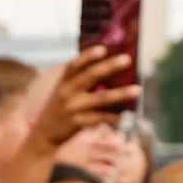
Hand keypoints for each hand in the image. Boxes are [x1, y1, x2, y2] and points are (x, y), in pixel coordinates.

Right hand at [20, 48, 137, 156]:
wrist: (44, 134)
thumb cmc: (60, 108)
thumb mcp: (63, 91)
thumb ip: (79, 80)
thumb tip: (107, 68)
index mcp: (63, 82)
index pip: (74, 65)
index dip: (88, 56)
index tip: (103, 49)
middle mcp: (67, 93)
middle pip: (90, 76)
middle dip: (109, 67)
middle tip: (127, 59)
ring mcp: (73, 108)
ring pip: (101, 99)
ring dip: (121, 94)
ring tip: (138, 89)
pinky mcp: (79, 123)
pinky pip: (101, 119)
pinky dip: (116, 118)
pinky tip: (129, 115)